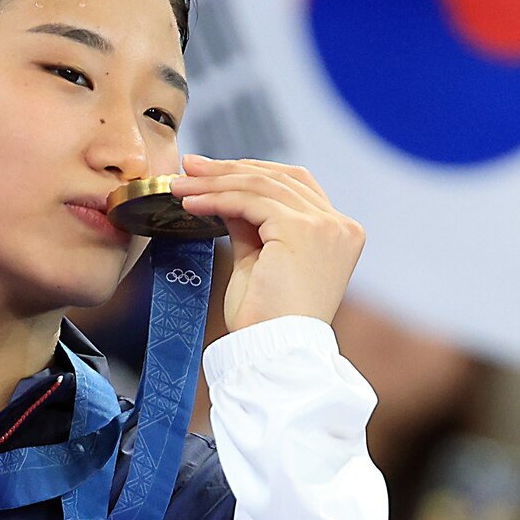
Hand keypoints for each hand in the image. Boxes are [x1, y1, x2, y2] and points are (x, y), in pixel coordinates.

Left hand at [170, 155, 364, 331]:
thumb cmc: (265, 321)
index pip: (294, 185)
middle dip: (228, 169)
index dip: (251, 172)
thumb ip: (249, 223)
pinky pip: (250, 200)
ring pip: (261, 185)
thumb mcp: (257, 260)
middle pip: (279, 177)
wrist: (273, 353)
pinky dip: (216, 197)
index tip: (210, 171)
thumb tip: (224, 191)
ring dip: (215, 182)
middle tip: (189, 166)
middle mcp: (339, 226)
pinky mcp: (302, 230)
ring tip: (180, 185)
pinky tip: (190, 202)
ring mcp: (325, 226)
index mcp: (338, 233)